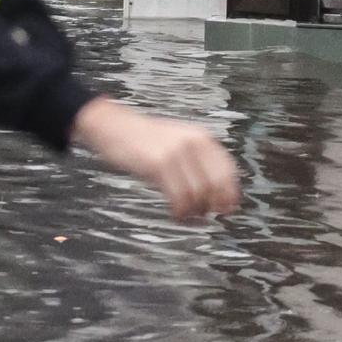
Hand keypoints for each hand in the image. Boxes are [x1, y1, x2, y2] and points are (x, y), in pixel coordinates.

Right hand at [69, 96, 241, 221]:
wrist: (111, 125)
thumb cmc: (142, 138)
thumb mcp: (177, 141)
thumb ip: (196, 160)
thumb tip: (214, 192)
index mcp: (201, 137)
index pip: (228, 171)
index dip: (229, 193)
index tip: (225, 208)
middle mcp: (193, 143)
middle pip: (215, 185)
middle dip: (212, 205)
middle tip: (203, 215)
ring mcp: (176, 153)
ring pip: (197, 194)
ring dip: (194, 211)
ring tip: (185, 215)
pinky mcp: (158, 165)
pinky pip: (179, 196)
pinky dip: (180, 211)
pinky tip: (175, 213)